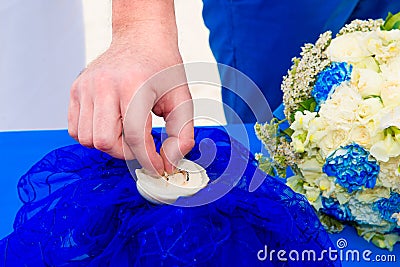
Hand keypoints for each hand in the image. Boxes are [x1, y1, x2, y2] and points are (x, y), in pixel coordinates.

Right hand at [68, 1, 193, 174]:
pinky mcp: (75, 89)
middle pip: (105, 142)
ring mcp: (85, 86)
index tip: (159, 168)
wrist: (141, 39)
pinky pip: (75, 129)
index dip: (149, 160)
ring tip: (127, 133)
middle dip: (127, 154)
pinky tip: (111, 125)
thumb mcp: (183, 99)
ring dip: (109, 146)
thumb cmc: (163, 69)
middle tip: (142, 147)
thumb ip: (182, 133)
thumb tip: (170, 162)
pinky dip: (93, 136)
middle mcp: (104, 85)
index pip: (136, 137)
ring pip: (87, 139)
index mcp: (134, 86)